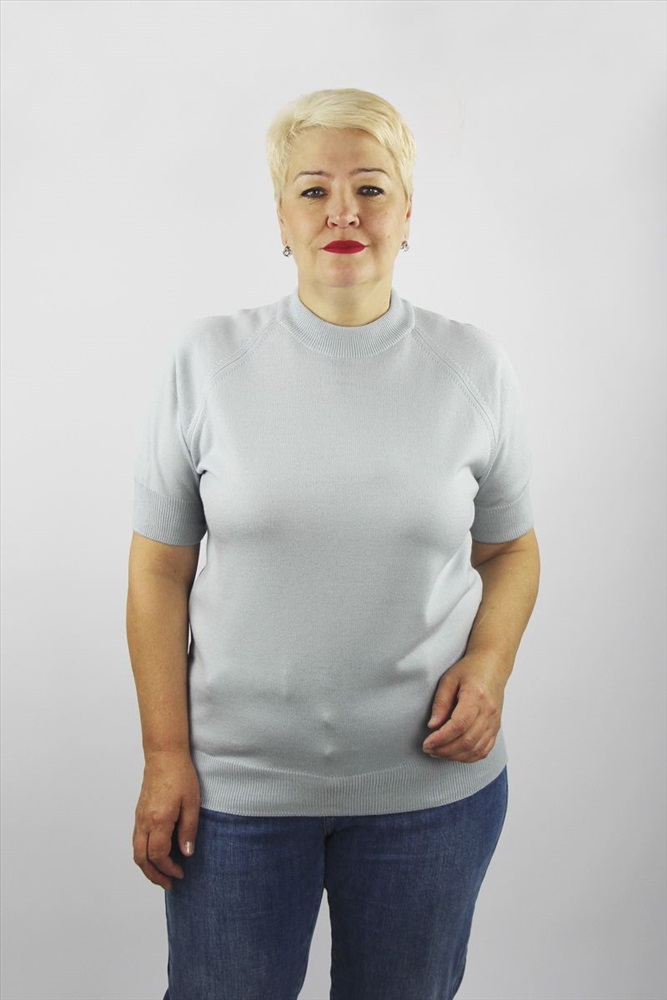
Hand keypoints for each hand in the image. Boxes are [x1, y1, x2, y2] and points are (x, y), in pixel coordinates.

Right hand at [132, 750, 200, 889]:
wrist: (164, 755)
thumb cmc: (180, 775)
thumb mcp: (192, 803)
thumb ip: (188, 830)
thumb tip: (186, 854)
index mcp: (158, 821)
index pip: (158, 855)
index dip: (168, 869)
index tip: (181, 873)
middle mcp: (144, 822)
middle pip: (141, 858)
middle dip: (154, 875)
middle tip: (168, 883)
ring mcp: (139, 817)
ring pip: (136, 850)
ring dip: (147, 866)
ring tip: (162, 873)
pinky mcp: (139, 812)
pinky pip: (137, 839)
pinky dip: (144, 853)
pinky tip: (157, 853)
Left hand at [422, 653, 506, 762]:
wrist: (492, 667)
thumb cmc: (470, 670)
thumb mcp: (449, 679)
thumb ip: (440, 702)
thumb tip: (432, 725)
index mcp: (476, 697)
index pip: (459, 725)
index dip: (441, 738)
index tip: (426, 743)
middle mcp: (488, 712)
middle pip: (467, 741)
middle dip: (444, 750)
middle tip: (428, 749)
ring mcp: (494, 722)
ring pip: (476, 749)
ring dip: (454, 756)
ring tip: (438, 752)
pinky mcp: (495, 728)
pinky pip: (484, 750)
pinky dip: (468, 757)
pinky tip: (454, 755)